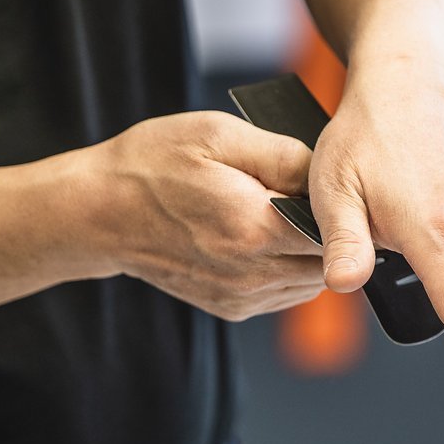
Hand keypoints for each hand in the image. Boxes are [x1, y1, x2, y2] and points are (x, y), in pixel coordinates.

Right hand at [99, 111, 324, 320]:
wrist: (99, 212)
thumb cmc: (152, 165)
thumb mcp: (218, 135)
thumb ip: (283, 155)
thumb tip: (328, 173)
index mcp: (253, 227)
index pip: (337, 233)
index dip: (345, 210)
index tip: (334, 187)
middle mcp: (251, 272)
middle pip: (328, 261)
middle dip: (330, 231)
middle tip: (309, 197)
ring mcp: (240, 296)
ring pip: (310, 281)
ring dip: (309, 251)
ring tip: (280, 214)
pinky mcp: (231, 308)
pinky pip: (283, 292)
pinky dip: (285, 268)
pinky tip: (262, 237)